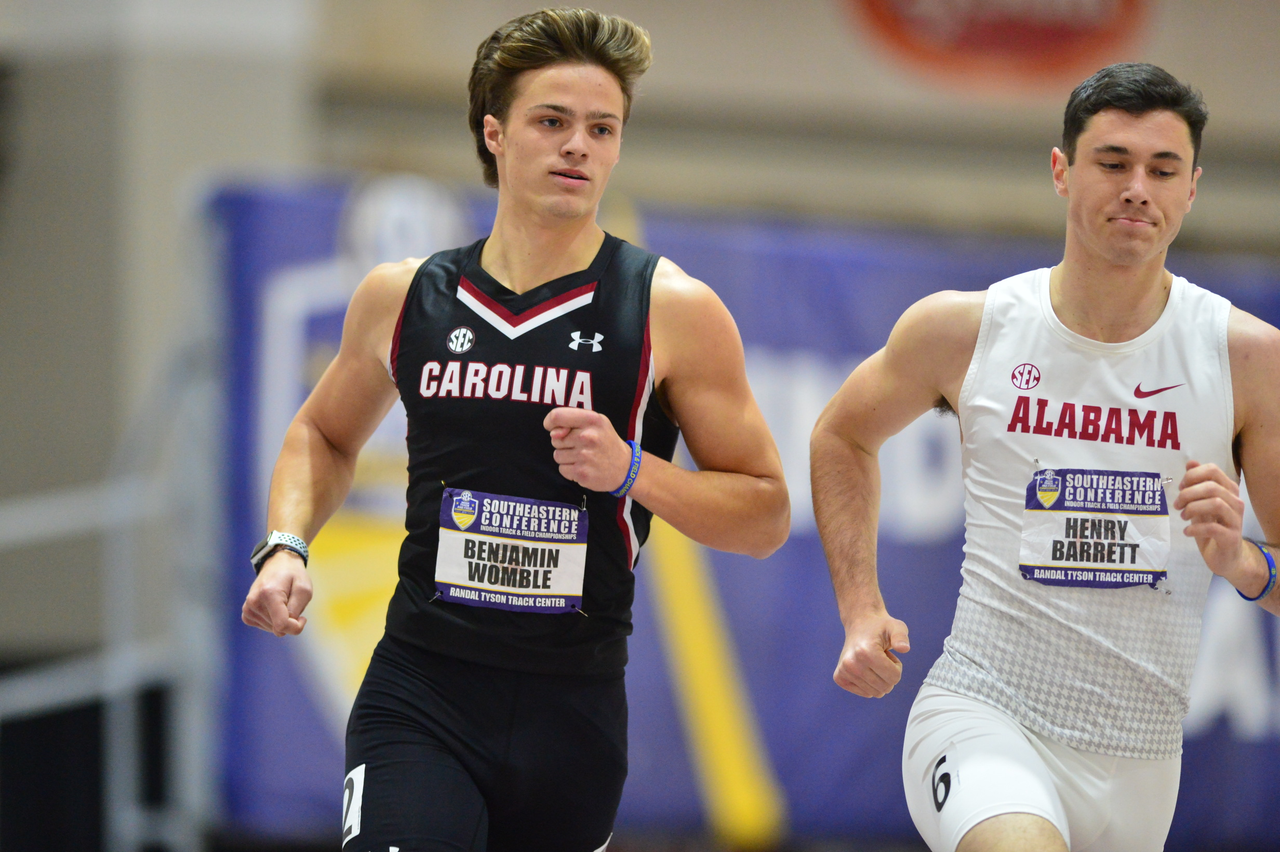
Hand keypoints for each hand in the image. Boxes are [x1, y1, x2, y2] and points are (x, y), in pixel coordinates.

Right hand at [241, 549, 311, 635]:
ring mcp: (248, 608)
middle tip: (291, 602)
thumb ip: (296, 610)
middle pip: (277, 628)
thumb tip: (284, 628)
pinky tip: (274, 607)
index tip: (303, 618)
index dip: (296, 627)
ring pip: (272, 629)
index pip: (281, 625)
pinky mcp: (246, 613)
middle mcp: (254, 602)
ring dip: (281, 619)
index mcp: (269, 594)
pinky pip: (264, 626)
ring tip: (282, 601)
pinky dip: (273, 620)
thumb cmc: (294, 576)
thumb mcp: (304, 590)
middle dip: (289, 620)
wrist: (278, 564)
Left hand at [543, 407, 632, 491]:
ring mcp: (585, 456)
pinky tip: (584, 467)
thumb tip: (553, 434)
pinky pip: (562, 469)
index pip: (557, 416)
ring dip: (567, 457)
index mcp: (592, 420)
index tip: (554, 429)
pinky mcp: (582, 473)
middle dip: (564, 443)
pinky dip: (570, 470)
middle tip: (582, 445)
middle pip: (555, 439)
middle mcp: (588, 437)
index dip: (550, 422)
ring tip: (584, 457)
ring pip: (557, 455)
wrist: (625, 468)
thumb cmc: (606, 441)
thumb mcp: (596, 422)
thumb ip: (572, 421)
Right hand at [833, 610, 909, 697]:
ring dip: (879, 679)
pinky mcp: (839, 677)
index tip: (888, 655)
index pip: (894, 677)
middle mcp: (851, 663)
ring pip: (876, 693)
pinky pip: (865, 693)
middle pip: (886, 687)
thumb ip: (901, 636)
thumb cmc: (879, 627)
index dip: (897, 667)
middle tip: (881, 658)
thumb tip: (904, 648)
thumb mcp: (896, 627)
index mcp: (865, 652)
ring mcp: (843, 671)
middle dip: (889, 674)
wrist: (858, 624)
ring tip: (873, 662)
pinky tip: (865, 668)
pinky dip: (870, 684)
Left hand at [1173, 460, 1261, 592]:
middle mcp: (1235, 502)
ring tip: (1182, 516)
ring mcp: (1235, 520)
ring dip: (1192, 509)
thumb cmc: (1212, 528)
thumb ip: (1197, 484)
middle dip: (1188, 494)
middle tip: (1177, 505)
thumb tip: (1191, 462)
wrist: (1226, 558)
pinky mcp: (1231, 538)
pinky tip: (1187, 531)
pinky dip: (1195, 528)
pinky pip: (1213, 527)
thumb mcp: (1200, 504)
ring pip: (1215, 503)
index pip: (1213, 470)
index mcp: (1228, 490)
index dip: (1192, 476)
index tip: (1181, 487)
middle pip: (1211, 487)